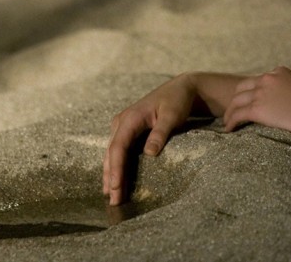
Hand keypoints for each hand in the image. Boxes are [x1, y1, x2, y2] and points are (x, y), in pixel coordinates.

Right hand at [102, 74, 197, 204]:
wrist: (180, 88)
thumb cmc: (177, 101)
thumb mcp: (172, 115)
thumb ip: (160, 133)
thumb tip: (150, 154)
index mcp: (130, 118)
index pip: (118, 147)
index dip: (115, 169)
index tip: (115, 187)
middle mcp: (121, 122)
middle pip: (112, 153)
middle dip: (110, 177)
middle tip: (113, 201)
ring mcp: (122, 126)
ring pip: (112, 153)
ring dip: (110, 174)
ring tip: (110, 196)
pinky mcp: (127, 131)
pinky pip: (118, 151)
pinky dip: (116, 166)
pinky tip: (115, 181)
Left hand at [223, 66, 290, 137]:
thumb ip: (286, 86)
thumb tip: (279, 98)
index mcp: (277, 71)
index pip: (257, 80)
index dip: (250, 92)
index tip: (248, 101)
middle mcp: (266, 78)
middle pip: (242, 88)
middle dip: (236, 99)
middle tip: (233, 110)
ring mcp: (261, 92)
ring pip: (236, 101)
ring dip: (230, 112)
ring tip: (227, 121)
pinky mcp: (258, 108)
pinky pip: (238, 114)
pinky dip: (230, 121)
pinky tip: (228, 129)